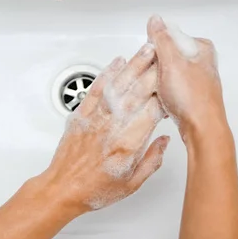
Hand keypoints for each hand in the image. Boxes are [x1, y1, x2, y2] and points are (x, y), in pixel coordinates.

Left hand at [38, 44, 168, 213]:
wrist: (62, 189)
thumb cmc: (95, 189)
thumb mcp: (132, 183)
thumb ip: (152, 160)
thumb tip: (165, 140)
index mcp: (127, 145)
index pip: (152, 111)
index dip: (165, 95)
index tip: (175, 85)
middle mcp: (111, 128)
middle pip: (137, 92)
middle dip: (153, 71)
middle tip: (166, 55)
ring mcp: (95, 118)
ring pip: (118, 85)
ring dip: (134, 65)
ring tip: (147, 49)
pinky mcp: (81, 114)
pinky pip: (96, 89)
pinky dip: (107, 73)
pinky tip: (118, 62)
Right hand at [147, 15, 227, 141]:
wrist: (202, 130)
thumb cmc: (192, 98)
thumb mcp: (171, 61)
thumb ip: (162, 39)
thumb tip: (155, 20)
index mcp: (202, 48)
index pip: (170, 37)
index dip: (156, 48)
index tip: (152, 59)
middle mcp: (203, 62)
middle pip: (168, 55)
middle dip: (157, 66)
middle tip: (154, 77)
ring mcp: (198, 79)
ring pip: (168, 73)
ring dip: (159, 81)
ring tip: (159, 90)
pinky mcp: (192, 95)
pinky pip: (171, 88)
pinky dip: (164, 93)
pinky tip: (163, 100)